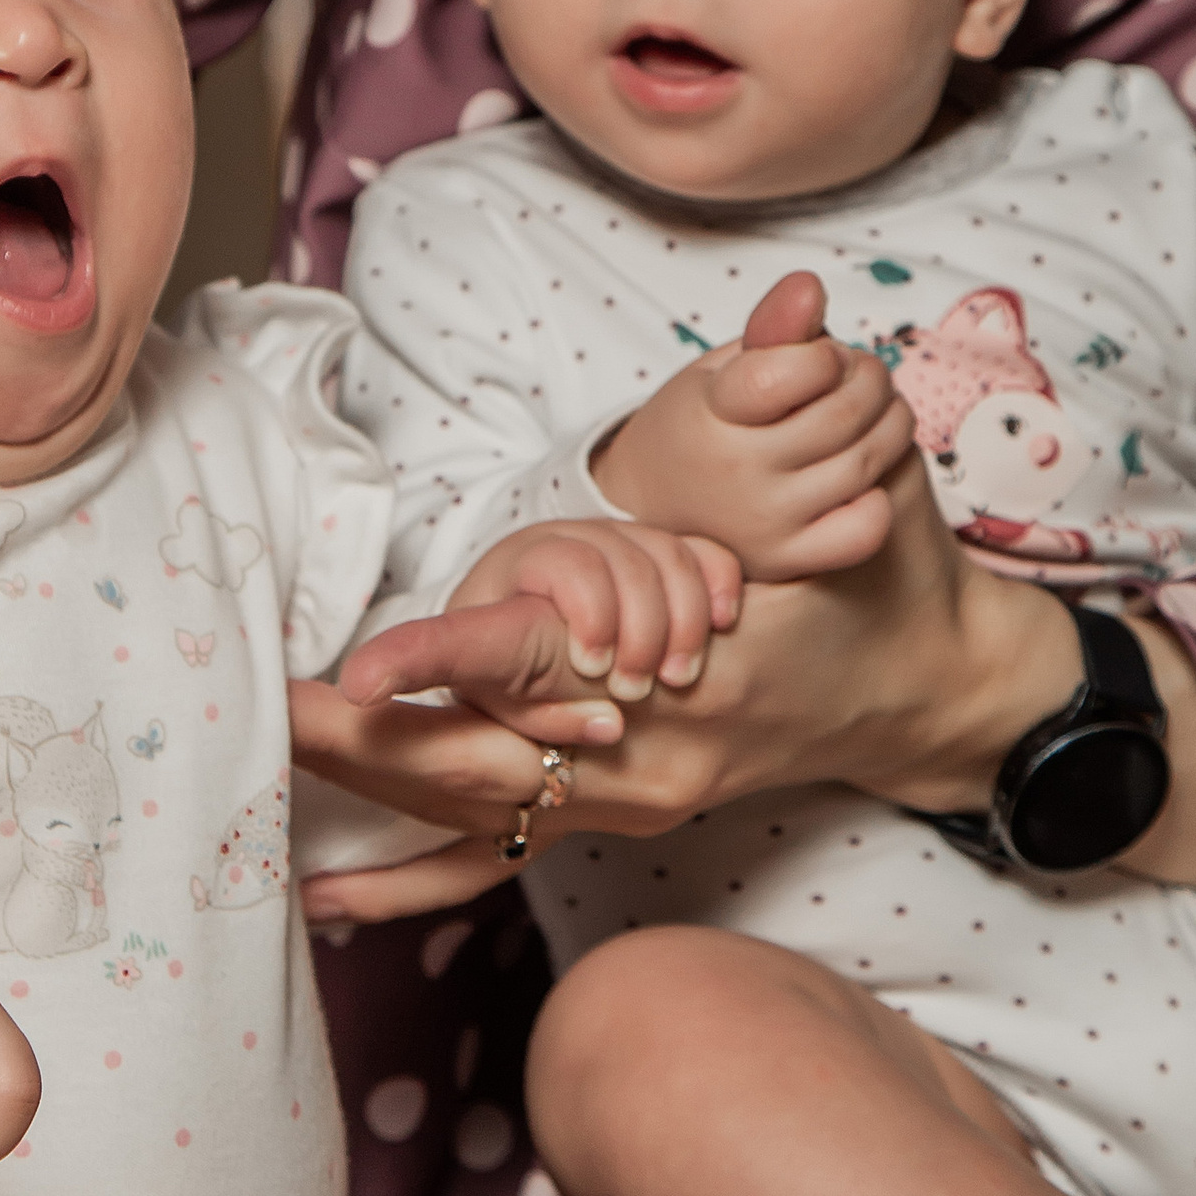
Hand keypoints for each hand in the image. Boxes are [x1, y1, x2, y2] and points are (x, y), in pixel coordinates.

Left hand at [295, 450, 982, 922]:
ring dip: (370, 795)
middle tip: (266, 708)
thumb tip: (799, 297)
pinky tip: (327, 897)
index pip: (544, 660)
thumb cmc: (876, 577)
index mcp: (688, 673)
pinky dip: (412, 879)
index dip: (448, 662)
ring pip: (476, 816)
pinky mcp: (625, 817)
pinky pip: (502, 861)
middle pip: (481, 760)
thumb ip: (795, 390)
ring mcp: (635, 800)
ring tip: (269, 772)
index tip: (364, 674)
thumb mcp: (848, 478)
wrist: (929, 686)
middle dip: (367, 741)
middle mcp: (650, 755)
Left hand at [445, 518, 743, 705]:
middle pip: (615, 558)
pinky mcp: (660, 554)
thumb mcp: (512, 711)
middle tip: (633, 690)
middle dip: (637, 628)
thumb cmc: (509, 695)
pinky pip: (700, 549)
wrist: (544, 665)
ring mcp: (614, 545)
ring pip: (663, 553)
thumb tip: (609, 725)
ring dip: (683, 619)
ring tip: (677, 679)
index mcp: (509, 581)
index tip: (594, 666)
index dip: (589, 613)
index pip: (557, 567)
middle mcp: (560, 547)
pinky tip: (722, 626)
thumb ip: (545, 717)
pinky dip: (717, 582)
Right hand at [593, 271, 914, 573]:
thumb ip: (770, 327)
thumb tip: (811, 286)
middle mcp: (735, 472)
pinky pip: (864, 529)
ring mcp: (764, 522)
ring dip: (890, 424)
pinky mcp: (790, 559)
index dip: (825, 356)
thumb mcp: (720, 368)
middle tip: (861, 376)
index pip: (793, 372)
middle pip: (844, 414)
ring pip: (865, 463)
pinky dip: (878, 499)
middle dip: (871, 379)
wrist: (657, 508)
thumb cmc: (702, 424)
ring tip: (873, 413)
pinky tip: (862, 477)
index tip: (821, 357)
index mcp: (710, 413)